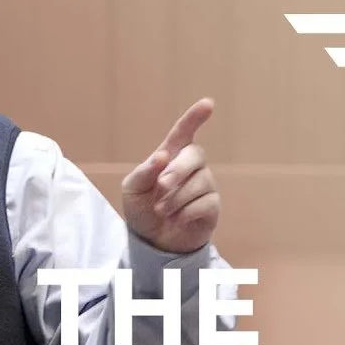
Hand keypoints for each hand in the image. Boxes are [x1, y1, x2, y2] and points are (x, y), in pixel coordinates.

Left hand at [121, 98, 219, 253]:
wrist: (153, 240)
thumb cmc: (142, 208)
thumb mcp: (133, 189)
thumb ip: (145, 171)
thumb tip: (162, 156)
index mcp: (171, 156)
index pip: (184, 132)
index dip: (195, 117)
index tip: (208, 104)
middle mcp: (191, 166)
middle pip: (195, 154)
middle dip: (177, 171)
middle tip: (160, 188)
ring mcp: (204, 184)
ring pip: (199, 182)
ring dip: (175, 199)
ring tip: (162, 211)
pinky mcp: (212, 205)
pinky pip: (204, 203)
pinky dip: (185, 213)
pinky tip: (177, 219)